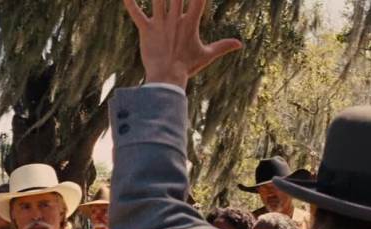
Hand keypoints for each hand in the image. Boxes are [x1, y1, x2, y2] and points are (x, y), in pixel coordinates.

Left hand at [123, 0, 241, 88]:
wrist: (167, 78)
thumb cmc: (187, 67)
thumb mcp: (206, 55)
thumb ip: (223, 46)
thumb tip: (240, 44)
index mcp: (190, 23)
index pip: (198, 1)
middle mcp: (175, 20)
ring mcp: (160, 24)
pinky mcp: (147, 30)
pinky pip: (136, 14)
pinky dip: (130, 4)